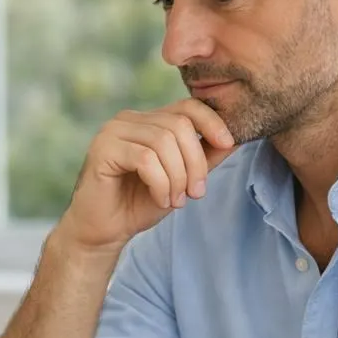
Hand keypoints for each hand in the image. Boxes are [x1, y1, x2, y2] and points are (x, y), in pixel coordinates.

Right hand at [57, 99, 235, 252]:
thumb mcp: (182, 178)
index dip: (212, 121)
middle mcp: (128, 119)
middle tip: (195, 193)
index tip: (227, 144)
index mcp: (148, 121)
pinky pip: (145, 160)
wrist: (104, 231)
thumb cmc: (139, 203)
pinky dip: (160, 184)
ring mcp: (113, 132)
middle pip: (179, 125)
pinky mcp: (102, 149)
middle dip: (195, 163)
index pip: (187, 106)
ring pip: (164, 143)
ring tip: (175, 201)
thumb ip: (204, 157)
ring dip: (177, 178)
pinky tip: (160, 200)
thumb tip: (235, 139)